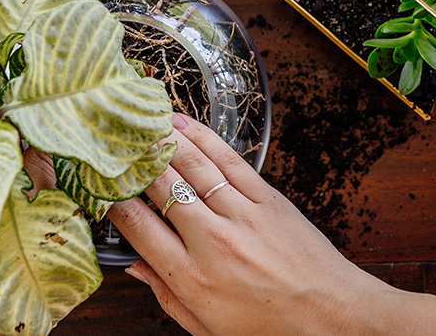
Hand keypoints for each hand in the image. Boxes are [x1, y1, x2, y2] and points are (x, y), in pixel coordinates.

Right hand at [107, 113, 395, 335]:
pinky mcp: (267, 199)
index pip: (137, 226)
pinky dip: (203, 138)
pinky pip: (228, 161)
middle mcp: (211, 241)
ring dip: (163, 140)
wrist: (335, 318)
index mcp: (191, 278)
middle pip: (160, 187)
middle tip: (113, 140)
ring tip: (141, 120)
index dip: (112, 199)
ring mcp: (241, 215)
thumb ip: (167, 296)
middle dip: (132, 160)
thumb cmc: (272, 329)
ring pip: (191, 167)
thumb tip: (134, 265)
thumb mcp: (208, 328)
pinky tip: (183, 124)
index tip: (100, 183)